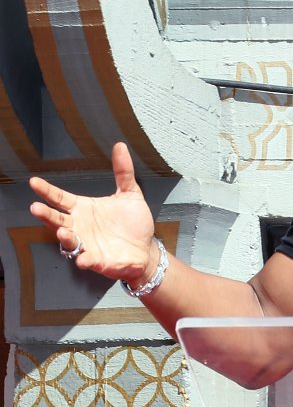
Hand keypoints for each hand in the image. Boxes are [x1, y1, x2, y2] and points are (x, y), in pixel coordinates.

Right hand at [29, 142, 156, 285]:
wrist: (145, 248)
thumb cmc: (133, 223)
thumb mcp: (130, 193)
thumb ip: (123, 171)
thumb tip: (120, 147)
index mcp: (84, 209)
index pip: (60, 198)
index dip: (47, 191)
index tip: (34, 182)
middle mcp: (80, 226)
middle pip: (56, 219)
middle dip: (45, 214)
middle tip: (36, 207)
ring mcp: (86, 243)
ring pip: (67, 240)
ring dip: (64, 236)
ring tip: (62, 231)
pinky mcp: (96, 260)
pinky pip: (85, 260)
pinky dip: (83, 259)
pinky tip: (83, 258)